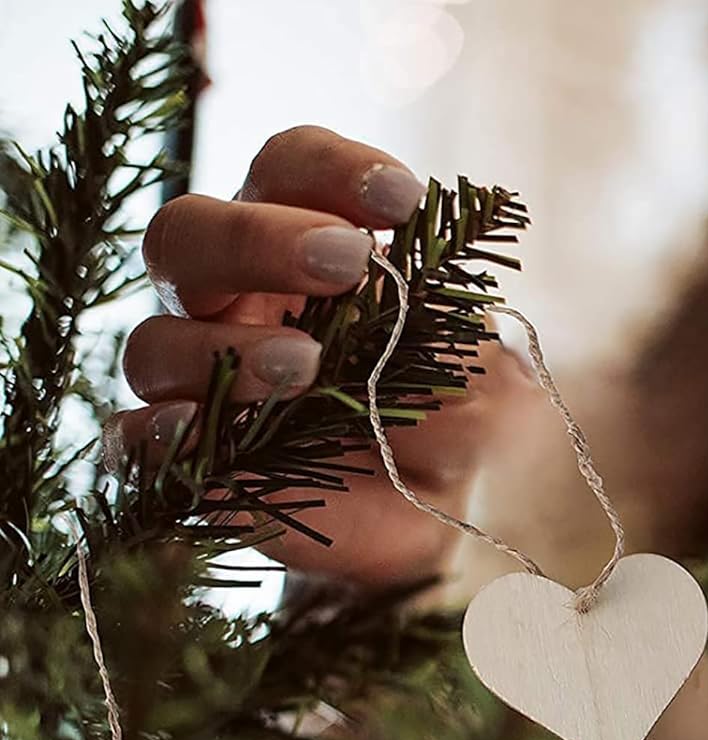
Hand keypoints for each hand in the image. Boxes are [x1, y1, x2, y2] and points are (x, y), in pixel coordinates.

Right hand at [108, 126, 539, 585]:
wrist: (441, 515)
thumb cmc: (453, 416)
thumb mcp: (483, 370)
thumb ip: (457, 334)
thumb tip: (417, 305)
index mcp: (301, 242)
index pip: (286, 169)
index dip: (332, 170)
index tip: (403, 198)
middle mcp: (232, 298)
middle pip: (189, 232)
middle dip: (260, 239)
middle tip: (347, 261)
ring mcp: (200, 379)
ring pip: (158, 340)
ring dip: (228, 349)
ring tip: (307, 366)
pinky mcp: (192, 460)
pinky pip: (136, 437)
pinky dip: (164, 432)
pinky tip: (211, 430)